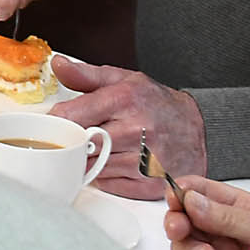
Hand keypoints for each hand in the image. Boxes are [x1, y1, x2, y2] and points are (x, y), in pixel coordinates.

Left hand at [50, 59, 206, 202]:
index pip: (71, 116)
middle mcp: (137, 130)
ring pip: (93, 167)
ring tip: (97, 149)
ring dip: (88, 161)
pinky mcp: (152, 184)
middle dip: (71, 144)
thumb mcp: (124, 80)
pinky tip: (114, 164)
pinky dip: (106, 177)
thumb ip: (86, 75)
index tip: (51, 125)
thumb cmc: (156, 103)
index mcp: (125, 100)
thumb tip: (57, 64)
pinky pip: (111, 185)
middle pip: (80, 145)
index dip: (54, 122)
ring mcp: (146, 160)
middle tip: (72, 140)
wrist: (199, 127)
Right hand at [161, 174, 249, 249]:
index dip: (182, 191)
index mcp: (236, 208)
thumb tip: (190, 201)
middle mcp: (223, 231)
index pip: (200, 191)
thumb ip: (227, 216)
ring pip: (184, 249)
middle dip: (176, 222)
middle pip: (184, 221)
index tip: (173, 195)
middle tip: (179, 227)